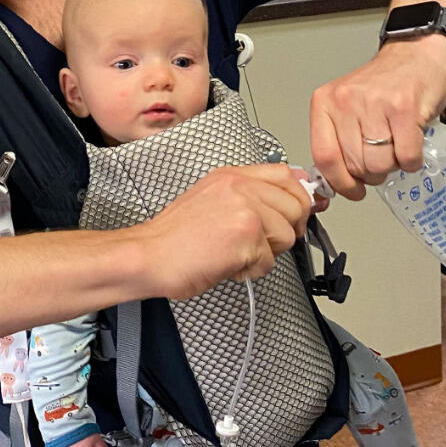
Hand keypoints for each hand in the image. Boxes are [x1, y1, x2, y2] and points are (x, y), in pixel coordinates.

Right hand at [134, 164, 312, 296]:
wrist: (147, 255)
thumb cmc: (174, 236)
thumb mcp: (212, 199)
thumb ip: (249, 195)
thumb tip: (287, 197)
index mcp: (232, 176)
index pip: (286, 175)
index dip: (298, 197)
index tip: (297, 212)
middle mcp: (240, 187)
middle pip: (296, 206)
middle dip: (285, 231)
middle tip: (259, 242)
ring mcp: (245, 210)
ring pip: (286, 236)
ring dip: (265, 254)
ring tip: (235, 253)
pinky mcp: (246, 237)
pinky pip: (269, 261)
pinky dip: (250, 271)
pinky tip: (227, 264)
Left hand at [309, 34, 445, 199]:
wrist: (415, 52)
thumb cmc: (384, 83)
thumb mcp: (348, 105)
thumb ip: (338, 138)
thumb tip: (336, 182)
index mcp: (325, 102)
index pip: (324, 157)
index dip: (340, 182)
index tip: (351, 190)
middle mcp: (346, 101)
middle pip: (355, 166)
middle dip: (372, 173)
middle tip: (382, 158)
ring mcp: (375, 104)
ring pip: (380, 165)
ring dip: (393, 166)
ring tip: (396, 147)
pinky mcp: (404, 108)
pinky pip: (406, 156)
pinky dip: (412, 160)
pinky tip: (412, 144)